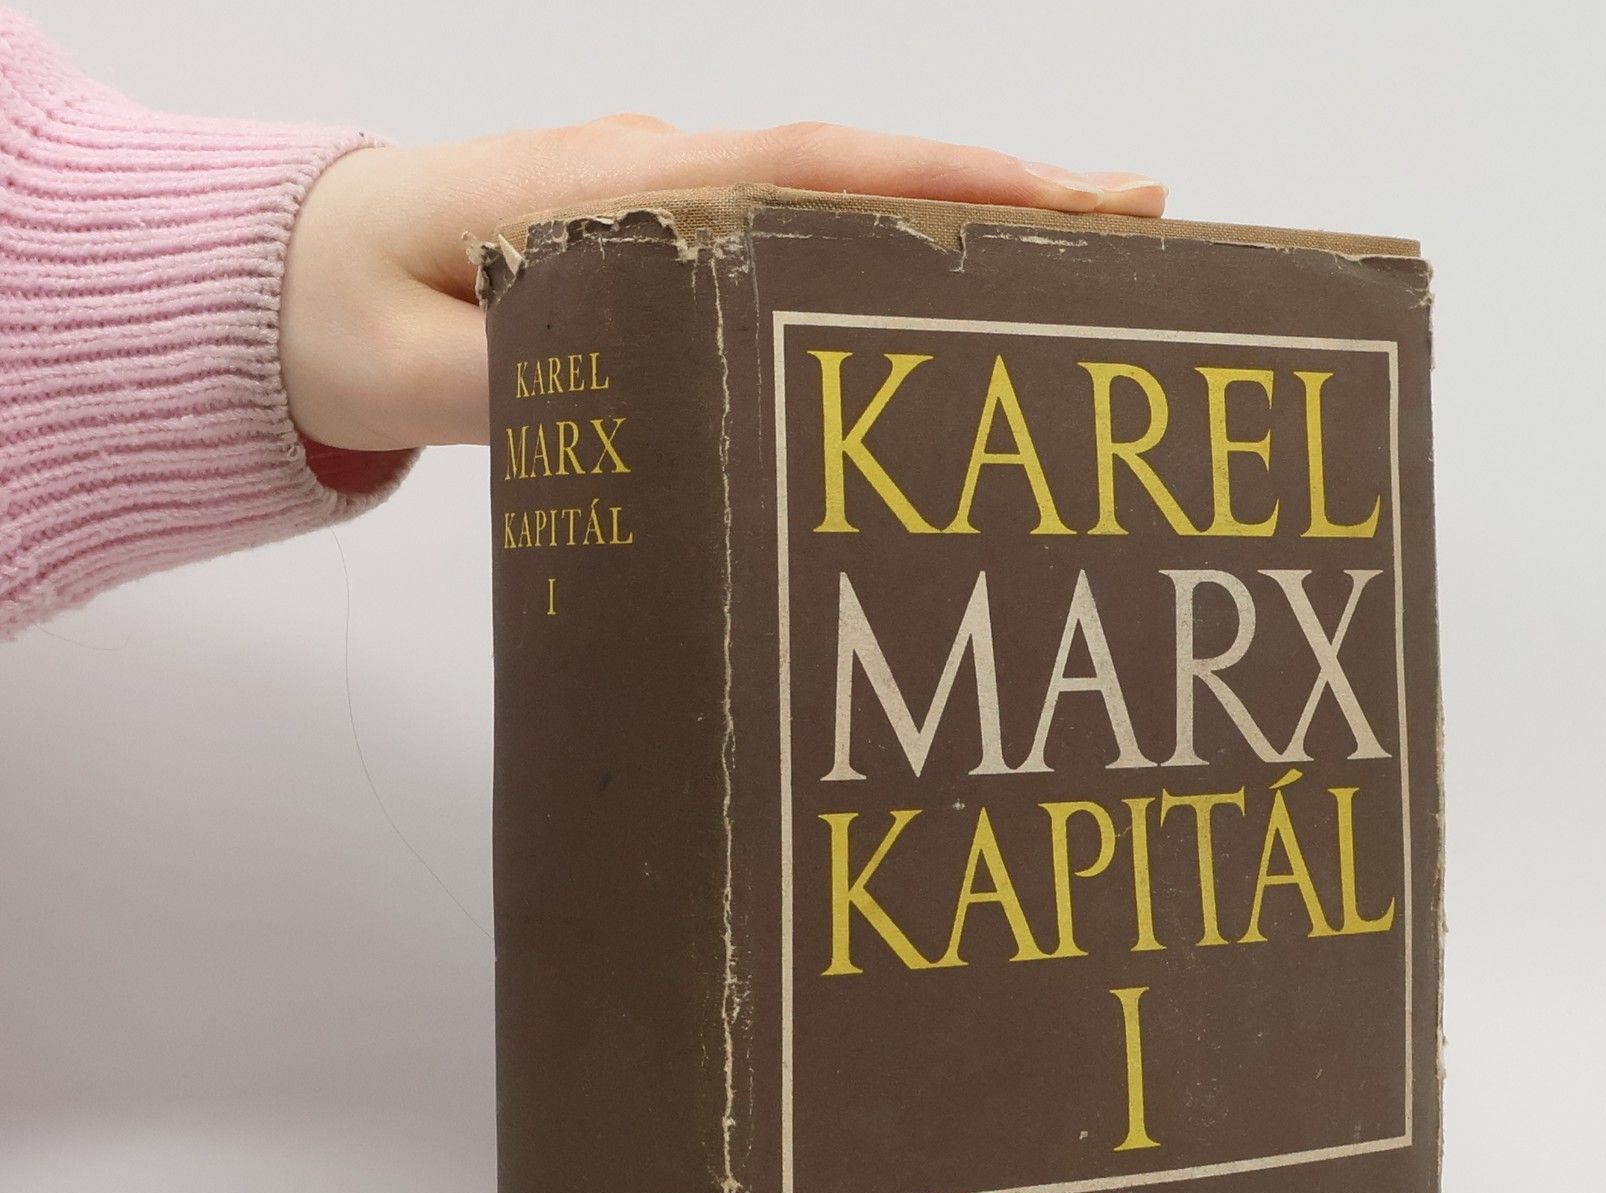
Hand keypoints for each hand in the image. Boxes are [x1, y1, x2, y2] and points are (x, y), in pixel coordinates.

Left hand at [280, 120, 1167, 452]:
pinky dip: (878, 248)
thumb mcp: (423, 368)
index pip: (810, 171)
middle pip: (855, 171)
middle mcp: (655, 178)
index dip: (943, 187)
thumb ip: (537, 384)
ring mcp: (657, 203)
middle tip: (1134, 218)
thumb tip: (655, 402)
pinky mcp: (651, 240)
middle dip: (996, 194)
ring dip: (952, 220)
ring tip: (1073, 253)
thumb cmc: (336, 314)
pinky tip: (932, 293)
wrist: (264, 282)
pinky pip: (786, 232)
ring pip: (832, 198)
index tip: (1066, 202)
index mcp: (616, 193)